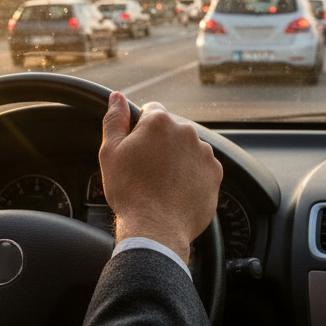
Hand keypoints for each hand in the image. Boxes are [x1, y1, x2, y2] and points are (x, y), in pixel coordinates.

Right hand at [99, 93, 221, 263]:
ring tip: (161, 183)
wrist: (156, 229)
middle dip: (160, 143)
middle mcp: (186, 132)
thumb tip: (117, 97)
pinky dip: (190, 175)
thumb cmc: (130, 192)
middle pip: (171, 130)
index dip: (140, 128)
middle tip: (146, 169)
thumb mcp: (110, 153)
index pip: (151, 111)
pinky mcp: (215, 173)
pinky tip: (175, 191)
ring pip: (187, 148)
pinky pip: (200, 167)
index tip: (136, 147)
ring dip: (177, 158)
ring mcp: (204, 153)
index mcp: (160, 122)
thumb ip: (115, 120)